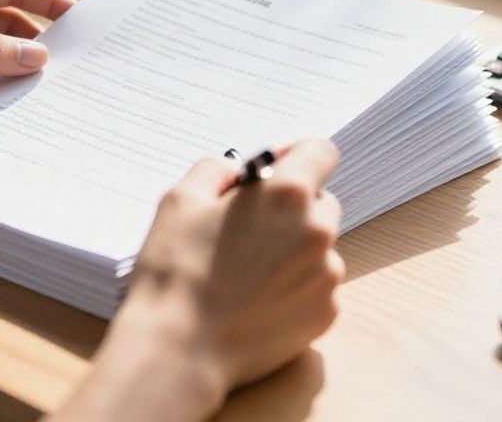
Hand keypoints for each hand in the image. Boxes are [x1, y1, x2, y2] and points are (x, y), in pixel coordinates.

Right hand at [51, 140, 343, 421]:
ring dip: (292, 250)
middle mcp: (318, 232)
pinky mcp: (325, 314)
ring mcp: (327, 277)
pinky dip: (293, 287)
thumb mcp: (181, 199)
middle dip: (291, 209)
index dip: (297, 157)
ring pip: (318, 247)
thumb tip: (238, 173)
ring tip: (246, 273)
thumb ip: (217, 170)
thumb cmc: (175, 272)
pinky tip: (256, 300)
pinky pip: (316, 287)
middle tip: (249, 229)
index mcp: (288, 195)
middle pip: (320, 203)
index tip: (276, 170)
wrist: (179, 350)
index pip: (321, 152)